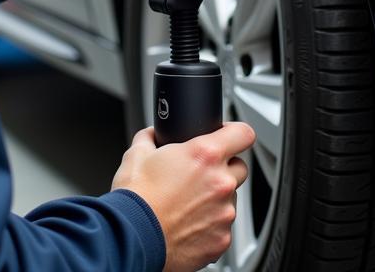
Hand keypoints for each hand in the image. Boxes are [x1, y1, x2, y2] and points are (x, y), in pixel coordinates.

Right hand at [112, 123, 254, 271]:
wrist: (131, 239)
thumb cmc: (135, 199)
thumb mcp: (137, 154)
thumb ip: (151, 137)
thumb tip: (152, 134)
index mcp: (205, 155)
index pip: (243, 134)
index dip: (236, 133)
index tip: (229, 137)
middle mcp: (221, 183)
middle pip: (240, 167)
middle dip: (225, 168)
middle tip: (201, 174)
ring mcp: (224, 213)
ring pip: (230, 200)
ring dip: (216, 199)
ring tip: (187, 204)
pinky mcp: (221, 240)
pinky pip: (222, 227)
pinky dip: (210, 225)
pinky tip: (187, 224)